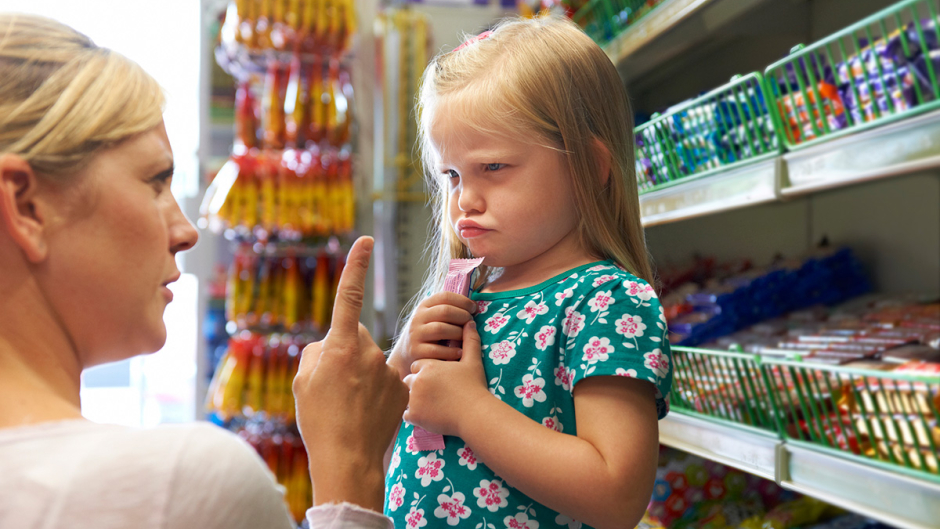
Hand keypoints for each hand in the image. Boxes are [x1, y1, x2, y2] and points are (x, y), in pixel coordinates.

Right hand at [293, 237, 408, 511]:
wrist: (348, 459)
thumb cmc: (319, 420)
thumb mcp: (303, 382)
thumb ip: (316, 353)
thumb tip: (330, 345)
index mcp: (340, 346)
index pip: (349, 296)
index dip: (356, 266)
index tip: (365, 240)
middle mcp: (368, 351)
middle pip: (355, 338)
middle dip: (345, 352)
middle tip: (333, 386)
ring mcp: (388, 370)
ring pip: (370, 361)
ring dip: (360, 375)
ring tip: (349, 406)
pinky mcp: (403, 387)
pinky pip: (386, 379)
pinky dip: (377, 391)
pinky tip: (367, 412)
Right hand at [392, 292, 476, 378]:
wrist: (407, 353)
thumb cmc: (429, 333)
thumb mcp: (433, 317)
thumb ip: (449, 309)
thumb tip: (474, 306)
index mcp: (424, 305)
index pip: (445, 296)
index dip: (463, 301)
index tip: (474, 309)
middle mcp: (418, 318)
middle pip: (445, 311)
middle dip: (463, 316)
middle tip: (471, 323)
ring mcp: (416, 334)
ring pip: (440, 329)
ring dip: (458, 333)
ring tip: (466, 338)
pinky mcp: (416, 351)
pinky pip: (437, 350)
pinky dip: (451, 351)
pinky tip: (460, 352)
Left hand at [403, 321, 490, 437]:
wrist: (475, 413)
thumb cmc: (474, 386)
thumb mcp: (473, 361)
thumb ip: (470, 340)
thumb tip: (469, 322)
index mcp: (428, 365)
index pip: (418, 365)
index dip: (426, 372)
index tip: (437, 379)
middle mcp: (417, 380)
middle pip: (409, 380)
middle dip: (418, 386)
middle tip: (433, 394)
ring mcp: (413, 398)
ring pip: (406, 397)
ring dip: (414, 400)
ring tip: (430, 405)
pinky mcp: (414, 415)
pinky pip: (406, 415)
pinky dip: (415, 416)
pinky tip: (427, 415)